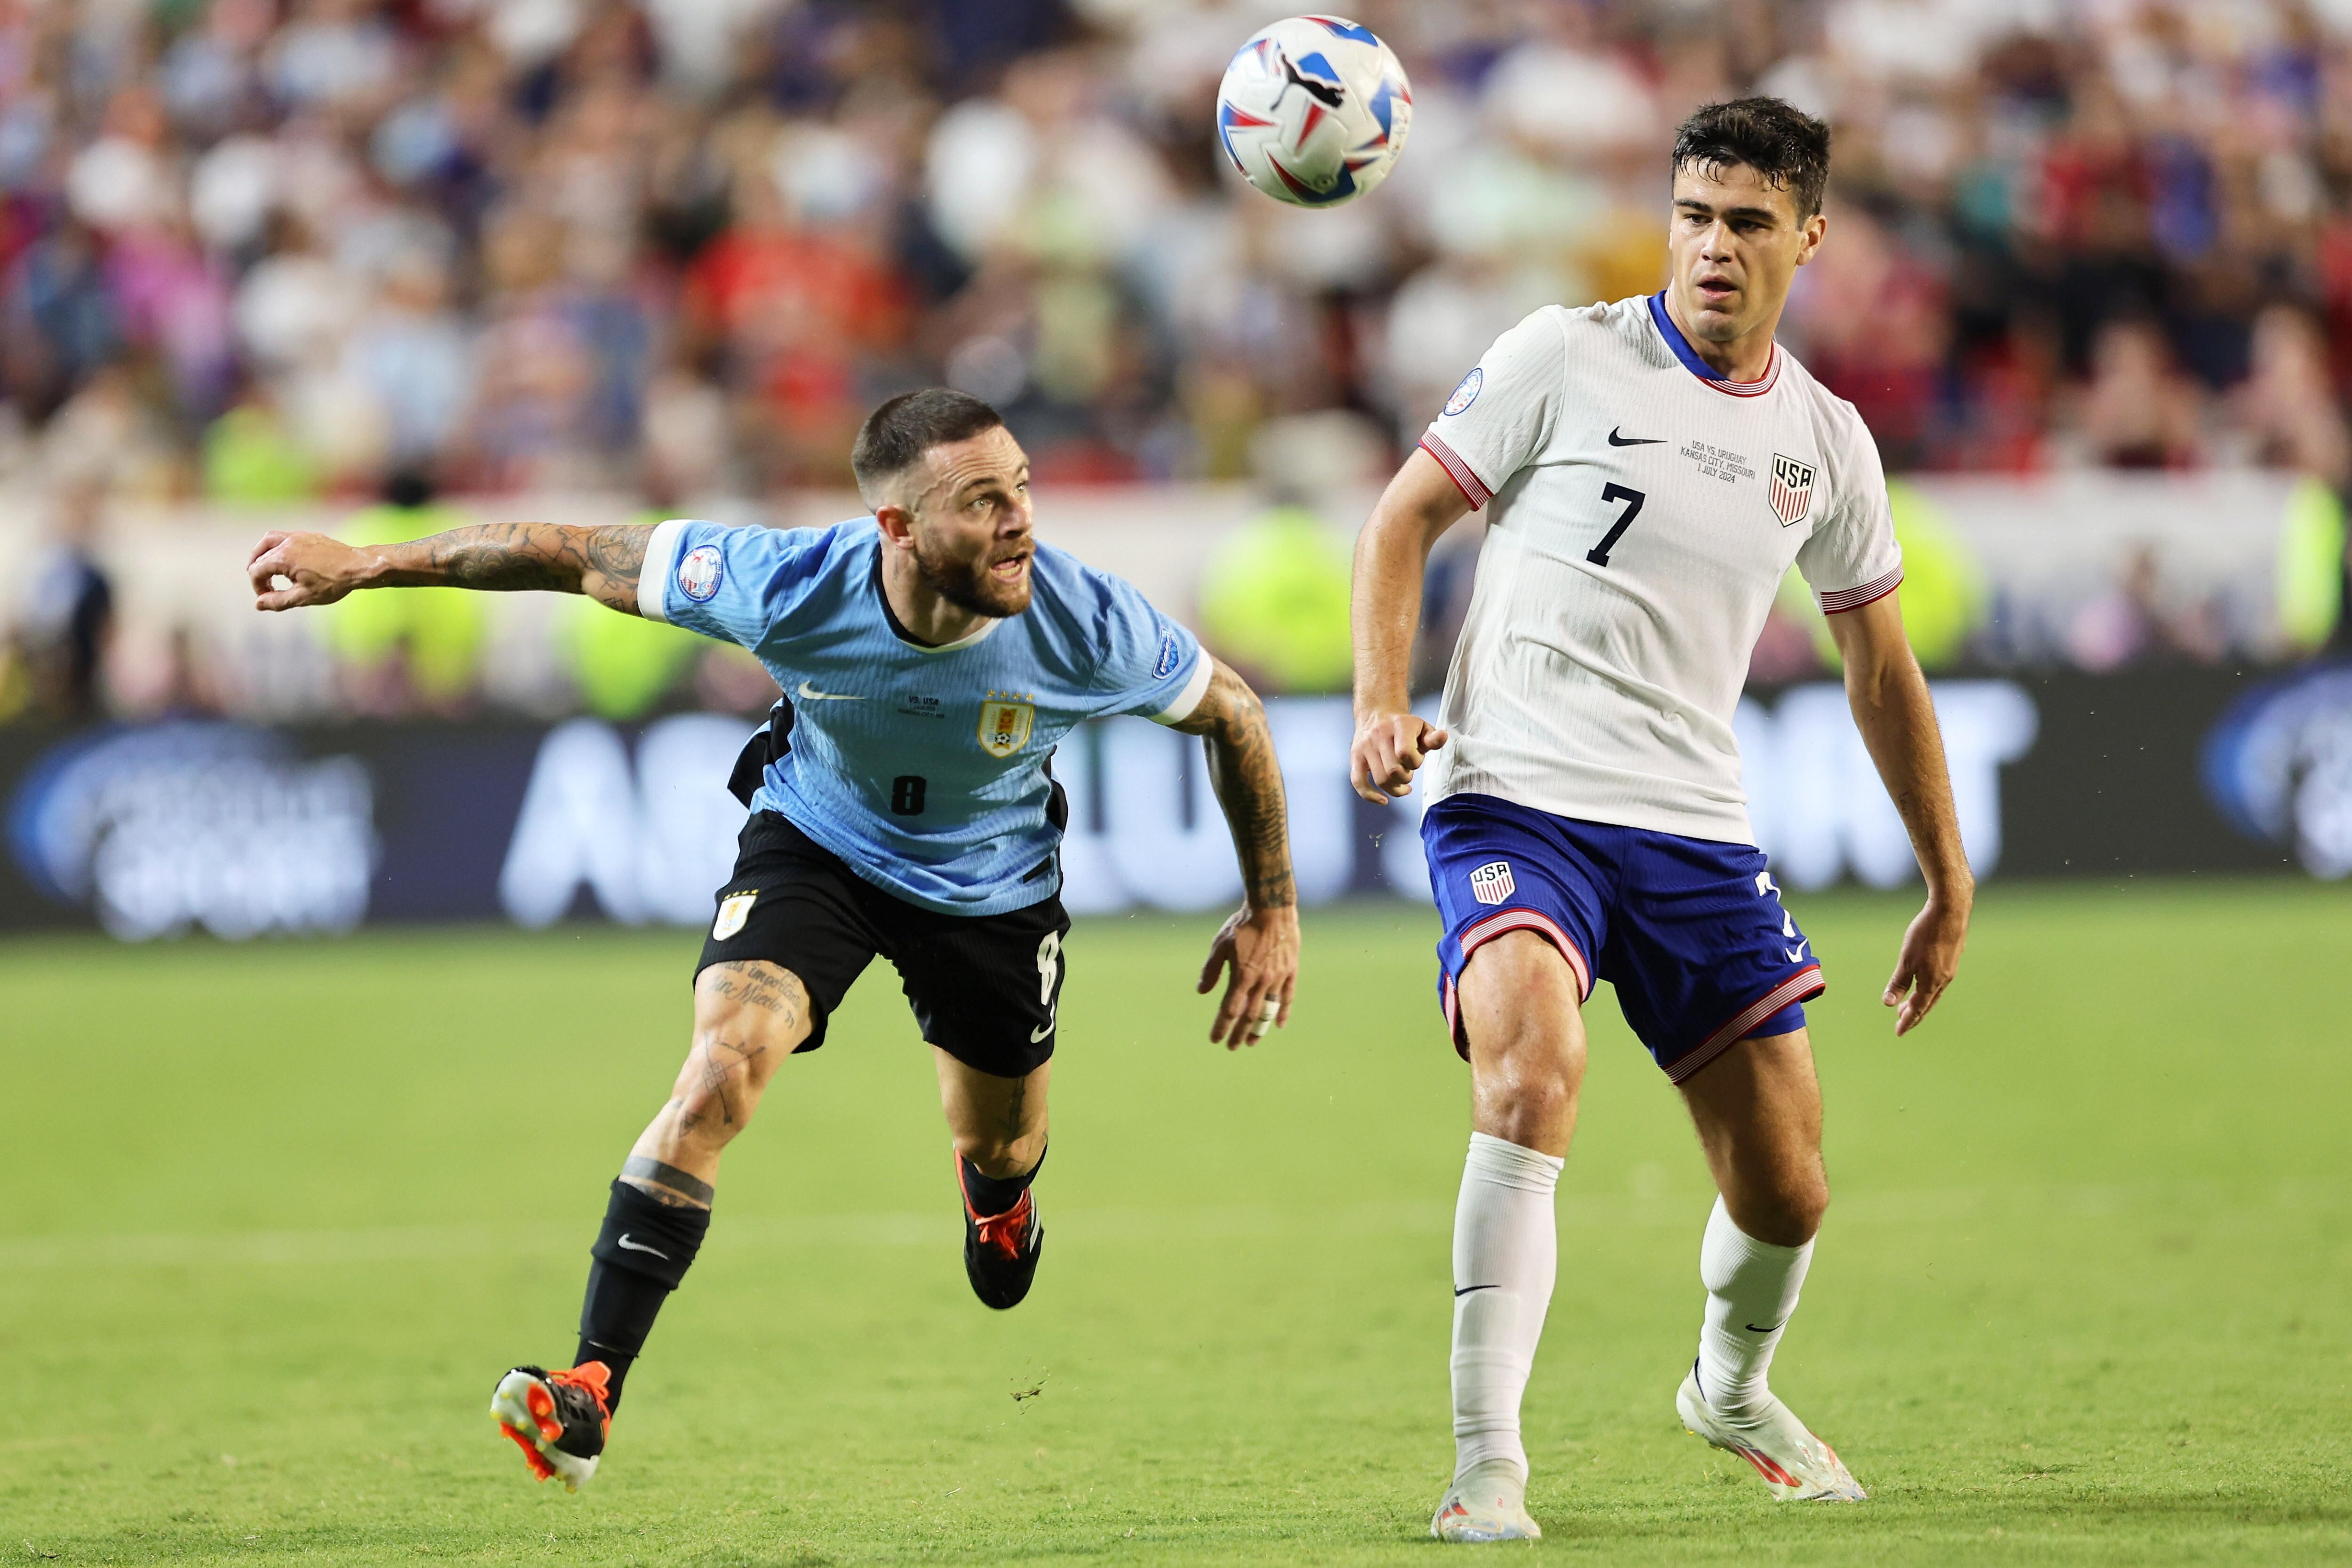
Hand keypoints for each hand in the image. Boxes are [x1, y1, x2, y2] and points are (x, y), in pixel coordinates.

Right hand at [248, 530, 369, 609]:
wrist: (358, 567)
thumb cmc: (334, 583)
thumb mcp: (304, 597)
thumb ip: (278, 601)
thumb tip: (258, 604)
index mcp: (283, 557)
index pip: (256, 571)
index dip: (257, 587)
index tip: (266, 597)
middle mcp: (287, 542)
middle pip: (259, 556)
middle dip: (259, 573)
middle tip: (267, 588)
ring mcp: (297, 536)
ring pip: (267, 541)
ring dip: (261, 555)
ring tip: (265, 569)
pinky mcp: (307, 535)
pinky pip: (283, 537)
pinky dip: (276, 547)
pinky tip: (284, 560)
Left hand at [1197, 904, 1298, 1049]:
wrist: (1272, 908)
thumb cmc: (1242, 925)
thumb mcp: (1220, 944)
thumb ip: (1211, 970)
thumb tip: (1202, 991)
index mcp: (1242, 976)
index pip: (1230, 1010)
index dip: (1222, 1026)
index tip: (1215, 1039)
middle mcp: (1261, 981)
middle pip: (1249, 1015)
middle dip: (1239, 1033)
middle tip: (1232, 1047)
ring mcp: (1278, 977)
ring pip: (1268, 1010)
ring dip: (1260, 1028)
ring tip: (1252, 1041)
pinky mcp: (1290, 971)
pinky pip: (1287, 996)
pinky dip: (1283, 1012)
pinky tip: (1278, 1025)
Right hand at [1350, 709, 1447, 803]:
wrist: (1377, 714)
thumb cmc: (1404, 727)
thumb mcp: (1422, 728)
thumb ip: (1433, 738)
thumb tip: (1442, 737)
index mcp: (1399, 725)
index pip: (1405, 754)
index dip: (1415, 763)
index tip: (1416, 759)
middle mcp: (1379, 734)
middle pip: (1394, 771)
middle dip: (1406, 777)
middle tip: (1408, 771)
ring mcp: (1365, 746)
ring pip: (1381, 780)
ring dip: (1395, 788)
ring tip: (1402, 785)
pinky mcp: (1355, 756)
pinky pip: (1358, 782)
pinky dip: (1370, 795)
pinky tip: (1383, 800)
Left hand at [1883, 886, 1969, 1034]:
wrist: (1950, 909)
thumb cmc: (1926, 934)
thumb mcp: (1906, 959)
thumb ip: (1898, 982)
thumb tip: (1888, 1004)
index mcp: (1932, 982)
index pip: (1918, 1008)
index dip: (1907, 1020)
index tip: (1898, 1032)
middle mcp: (1944, 978)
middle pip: (1928, 1003)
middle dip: (1914, 1014)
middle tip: (1901, 1021)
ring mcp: (1950, 967)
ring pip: (1934, 991)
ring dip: (1921, 1000)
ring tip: (1908, 1005)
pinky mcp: (1953, 956)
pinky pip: (1939, 980)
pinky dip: (1929, 987)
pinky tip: (1924, 982)